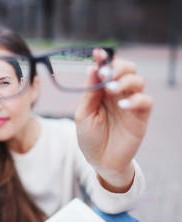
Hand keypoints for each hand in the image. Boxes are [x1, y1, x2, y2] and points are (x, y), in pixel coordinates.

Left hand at [75, 48, 152, 189]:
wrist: (100, 160)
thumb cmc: (90, 137)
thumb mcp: (84, 114)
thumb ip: (90, 93)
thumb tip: (91, 68)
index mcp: (102, 91)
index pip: (107, 70)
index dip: (103, 60)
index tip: (98, 53)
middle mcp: (118, 94)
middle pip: (127, 69)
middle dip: (118, 67)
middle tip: (106, 74)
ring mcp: (130, 104)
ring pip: (138, 81)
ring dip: (125, 81)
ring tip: (111, 89)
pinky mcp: (141, 116)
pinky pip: (146, 101)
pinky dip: (136, 100)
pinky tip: (123, 106)